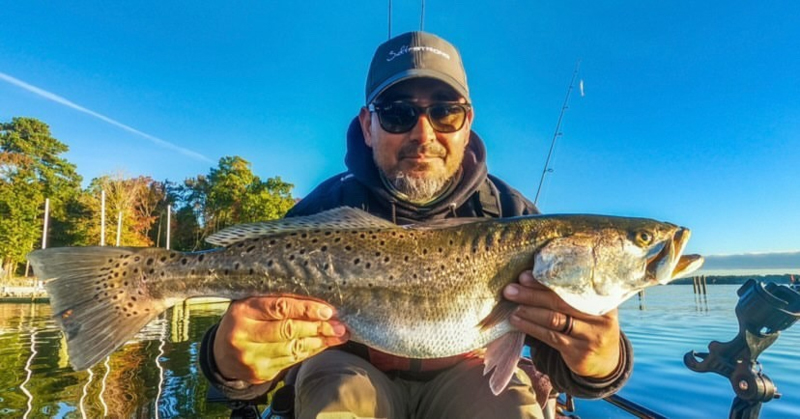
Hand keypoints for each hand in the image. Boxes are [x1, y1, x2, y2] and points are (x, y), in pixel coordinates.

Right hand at [213, 295, 349, 383]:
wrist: (221, 355)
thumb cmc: (243, 322)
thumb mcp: (252, 305)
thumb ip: (279, 302)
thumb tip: (317, 304)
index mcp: (243, 311)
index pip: (279, 308)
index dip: (306, 309)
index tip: (327, 311)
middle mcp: (245, 335)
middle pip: (288, 330)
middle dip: (318, 327)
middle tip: (340, 325)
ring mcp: (252, 357)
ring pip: (293, 348)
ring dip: (320, 341)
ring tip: (339, 335)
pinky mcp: (260, 373)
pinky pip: (291, 361)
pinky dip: (310, 351)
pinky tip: (323, 345)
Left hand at [503, 271, 620, 378]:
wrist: (606, 361)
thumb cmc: (588, 325)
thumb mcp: (587, 307)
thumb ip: (568, 293)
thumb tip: (530, 276)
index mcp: (601, 297)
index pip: (570, 285)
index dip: (545, 280)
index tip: (524, 276)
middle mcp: (600, 316)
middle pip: (560, 302)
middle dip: (532, 295)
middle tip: (510, 290)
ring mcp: (591, 335)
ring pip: (554, 320)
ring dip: (529, 312)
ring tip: (512, 306)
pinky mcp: (579, 353)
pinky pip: (551, 337)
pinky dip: (531, 328)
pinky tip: (518, 322)